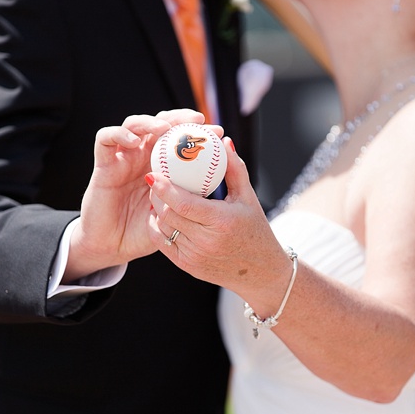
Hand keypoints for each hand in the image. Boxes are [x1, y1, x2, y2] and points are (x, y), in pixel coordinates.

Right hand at [65, 109, 219, 281]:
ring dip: (149, 121)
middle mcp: (141, 156)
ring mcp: (121, 158)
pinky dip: (119, 134)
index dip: (196, 129)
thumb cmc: (145, 231)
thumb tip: (220, 177)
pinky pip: (105, 139)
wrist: (114, 246)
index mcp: (160, 165)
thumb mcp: (176, 213)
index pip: (178, 136)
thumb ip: (193, 195)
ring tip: (165, 129)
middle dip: (177, 117)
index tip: (216, 132)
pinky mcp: (102, 164)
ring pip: (132, 124)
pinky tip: (135, 141)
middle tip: (195, 121)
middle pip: (157, 123)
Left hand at [147, 137, 290, 297]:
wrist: (260, 272)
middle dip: (156, 195)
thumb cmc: (255, 230)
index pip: (183, 204)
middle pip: (168, 214)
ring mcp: (194, 256)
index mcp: (222, 221)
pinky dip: (157, 227)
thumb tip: (222, 141)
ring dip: (156, 210)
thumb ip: (234, 169)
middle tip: (154, 180)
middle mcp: (206, 241)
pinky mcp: (186, 266)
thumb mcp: (248, 198)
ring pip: (163, 228)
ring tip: (157, 195)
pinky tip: (160, 214)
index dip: (164, 188)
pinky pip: (162, 243)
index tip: (153, 172)